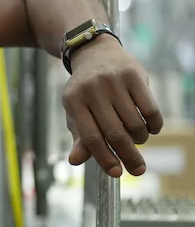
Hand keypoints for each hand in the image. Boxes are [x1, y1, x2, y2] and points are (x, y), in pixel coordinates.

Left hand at [61, 36, 163, 176]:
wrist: (95, 53)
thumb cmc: (85, 91)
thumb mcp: (76, 112)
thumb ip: (78, 137)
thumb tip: (75, 161)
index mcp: (73, 101)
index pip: (90, 137)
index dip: (105, 158)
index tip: (117, 173)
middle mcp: (92, 90)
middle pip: (115, 132)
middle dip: (128, 156)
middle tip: (138, 171)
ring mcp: (113, 81)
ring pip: (134, 123)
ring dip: (139, 139)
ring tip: (137, 139)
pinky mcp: (134, 75)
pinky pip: (150, 109)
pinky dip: (154, 125)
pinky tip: (151, 129)